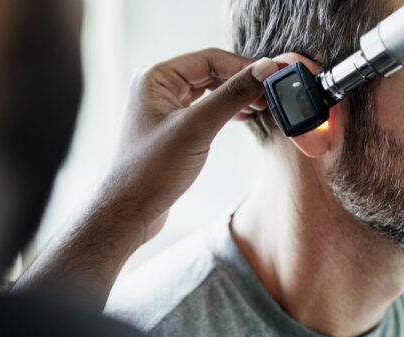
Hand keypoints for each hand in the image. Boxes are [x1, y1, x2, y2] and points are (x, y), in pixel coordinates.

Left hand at [101, 48, 278, 244]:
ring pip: (210, 90)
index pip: (210, 58)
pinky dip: (226, 110)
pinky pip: (205, 109)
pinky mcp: (173, 128)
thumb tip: (265, 69)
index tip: (273, 76)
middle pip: (211, 71)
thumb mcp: (198, 128)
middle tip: (272, 93)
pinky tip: (244, 117)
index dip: (244, 66)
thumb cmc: (153, 170)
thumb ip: (232, 95)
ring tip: (263, 105)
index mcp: (156, 77)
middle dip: (243, 80)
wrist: (130, 211)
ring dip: (236, 95)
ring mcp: (164, 107)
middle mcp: (158, 87)